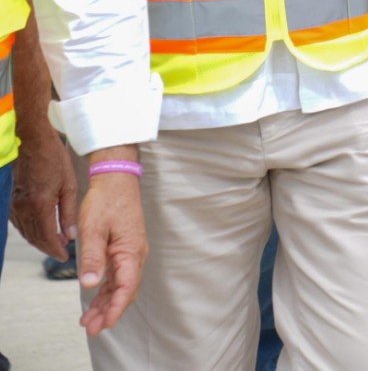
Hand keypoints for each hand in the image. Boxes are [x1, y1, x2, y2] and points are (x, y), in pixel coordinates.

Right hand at [10, 124, 77, 257]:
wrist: (32, 142)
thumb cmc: (54, 159)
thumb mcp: (70, 185)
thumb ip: (70, 212)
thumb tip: (71, 234)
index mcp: (40, 205)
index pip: (47, 237)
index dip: (56, 249)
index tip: (65, 256)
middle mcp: (23, 208)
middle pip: (35, 238)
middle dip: (48, 248)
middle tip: (61, 252)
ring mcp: (15, 204)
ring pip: (26, 232)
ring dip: (39, 240)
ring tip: (55, 243)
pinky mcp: (12, 200)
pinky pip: (20, 223)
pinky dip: (30, 230)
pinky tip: (40, 230)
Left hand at [77, 167, 146, 335]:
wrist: (117, 180)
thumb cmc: (106, 202)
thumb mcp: (93, 230)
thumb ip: (93, 258)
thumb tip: (91, 285)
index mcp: (131, 251)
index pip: (127, 287)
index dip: (116, 308)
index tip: (105, 324)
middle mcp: (136, 255)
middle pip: (126, 290)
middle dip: (110, 311)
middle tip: (92, 328)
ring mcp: (132, 252)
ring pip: (122, 285)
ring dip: (108, 303)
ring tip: (90, 319)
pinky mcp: (126, 249)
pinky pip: (119, 275)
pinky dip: (108, 290)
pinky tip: (96, 299)